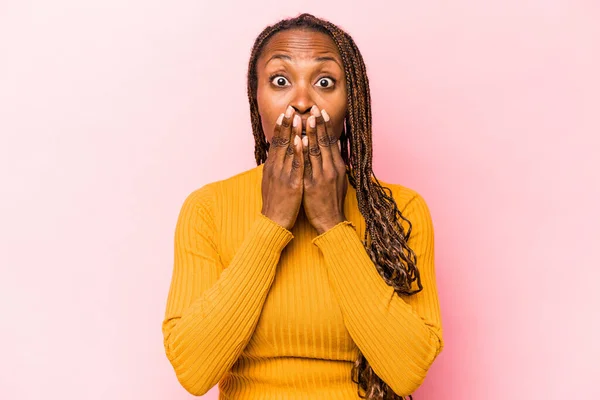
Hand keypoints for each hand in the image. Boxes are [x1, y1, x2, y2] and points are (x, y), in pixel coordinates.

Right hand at [261, 105, 304, 230]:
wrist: (274, 222)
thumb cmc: (276, 203)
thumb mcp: (273, 182)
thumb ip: (276, 168)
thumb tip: (277, 157)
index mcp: (272, 167)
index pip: (276, 142)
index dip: (281, 127)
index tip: (285, 113)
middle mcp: (276, 168)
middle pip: (281, 142)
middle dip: (286, 124)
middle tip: (291, 108)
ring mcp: (283, 175)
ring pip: (288, 150)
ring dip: (293, 132)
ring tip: (297, 117)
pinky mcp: (292, 184)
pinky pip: (296, 165)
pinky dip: (298, 151)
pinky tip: (301, 140)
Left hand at [302, 105, 347, 234]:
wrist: (330, 222)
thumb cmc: (332, 201)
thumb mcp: (338, 181)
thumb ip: (334, 166)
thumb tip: (332, 152)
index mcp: (338, 167)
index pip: (332, 142)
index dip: (327, 126)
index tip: (322, 113)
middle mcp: (331, 169)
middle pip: (324, 142)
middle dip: (319, 124)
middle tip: (314, 108)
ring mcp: (322, 176)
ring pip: (316, 150)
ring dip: (310, 132)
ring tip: (306, 117)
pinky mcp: (312, 185)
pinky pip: (306, 164)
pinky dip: (303, 150)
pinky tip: (299, 139)